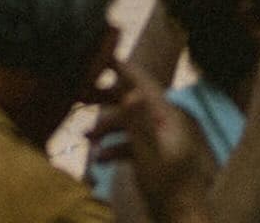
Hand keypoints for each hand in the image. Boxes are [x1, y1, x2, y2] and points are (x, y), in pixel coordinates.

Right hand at [89, 58, 211, 213]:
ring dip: (107, 128)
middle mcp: (166, 123)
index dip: (123, 68)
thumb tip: (132, 92)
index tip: (104, 54)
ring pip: (129, 123)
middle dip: (106, 100)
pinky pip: (131, 143)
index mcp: (168, 116)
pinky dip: (115, 147)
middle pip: (132, 102)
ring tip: (86, 137)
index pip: (143, 83)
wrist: (180, 217)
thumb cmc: (167, 187)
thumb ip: (139, 122)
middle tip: (79, 95)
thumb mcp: (149, 152)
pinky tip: (100, 159)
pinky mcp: (155, 156)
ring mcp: (161, 140)